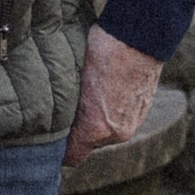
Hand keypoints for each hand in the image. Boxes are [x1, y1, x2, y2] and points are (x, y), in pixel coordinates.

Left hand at [64, 25, 160, 168]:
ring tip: (89, 91)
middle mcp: (117, 134)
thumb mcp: (73, 82)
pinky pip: (121, 117)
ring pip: (106, 129)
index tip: (50, 138)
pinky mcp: (144, 109)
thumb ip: (67, 109)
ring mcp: (133, 122)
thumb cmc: (100, 55)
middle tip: (67, 104)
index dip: (60, 149)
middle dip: (79, 128)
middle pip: (90, 142)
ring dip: (97, 117)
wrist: (138, 37)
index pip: (73, 156)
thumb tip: (55, 118)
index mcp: (95, 130)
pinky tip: (106, 86)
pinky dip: (113, 107)